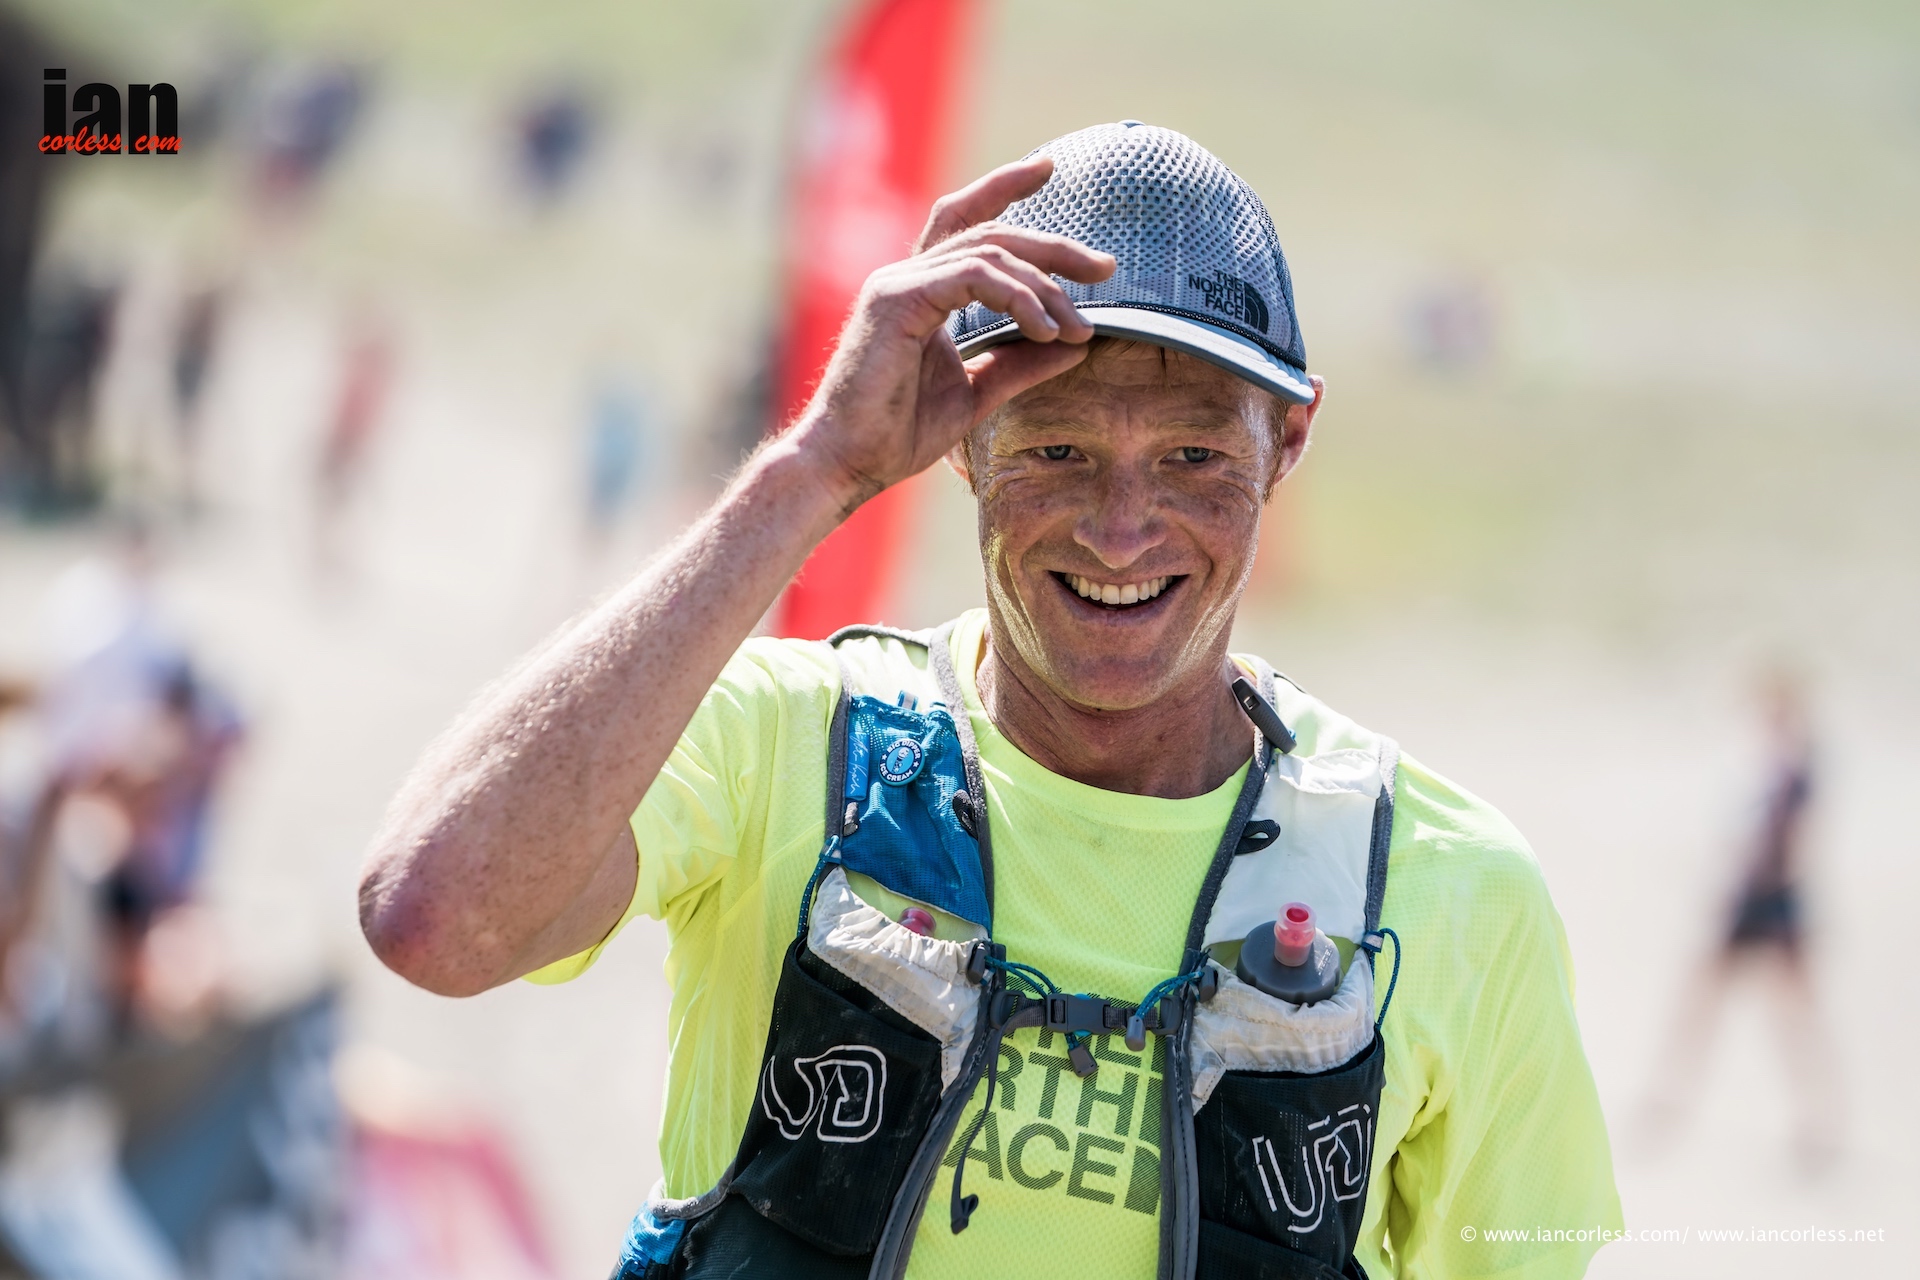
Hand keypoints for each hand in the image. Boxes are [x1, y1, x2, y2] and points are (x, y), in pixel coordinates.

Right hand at [790, 156, 1115, 509]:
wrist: (848, 463)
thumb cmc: (898, 434)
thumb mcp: (977, 393)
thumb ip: (1021, 364)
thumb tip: (1075, 345)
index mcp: (922, 291)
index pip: (964, 222)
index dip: (1003, 187)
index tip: (1048, 168)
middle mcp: (906, 276)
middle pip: (990, 233)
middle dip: (1054, 246)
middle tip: (1106, 267)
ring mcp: (898, 283)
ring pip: (989, 252)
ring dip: (1045, 286)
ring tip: (1076, 328)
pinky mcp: (896, 299)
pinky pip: (972, 275)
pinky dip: (1017, 297)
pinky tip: (1044, 328)